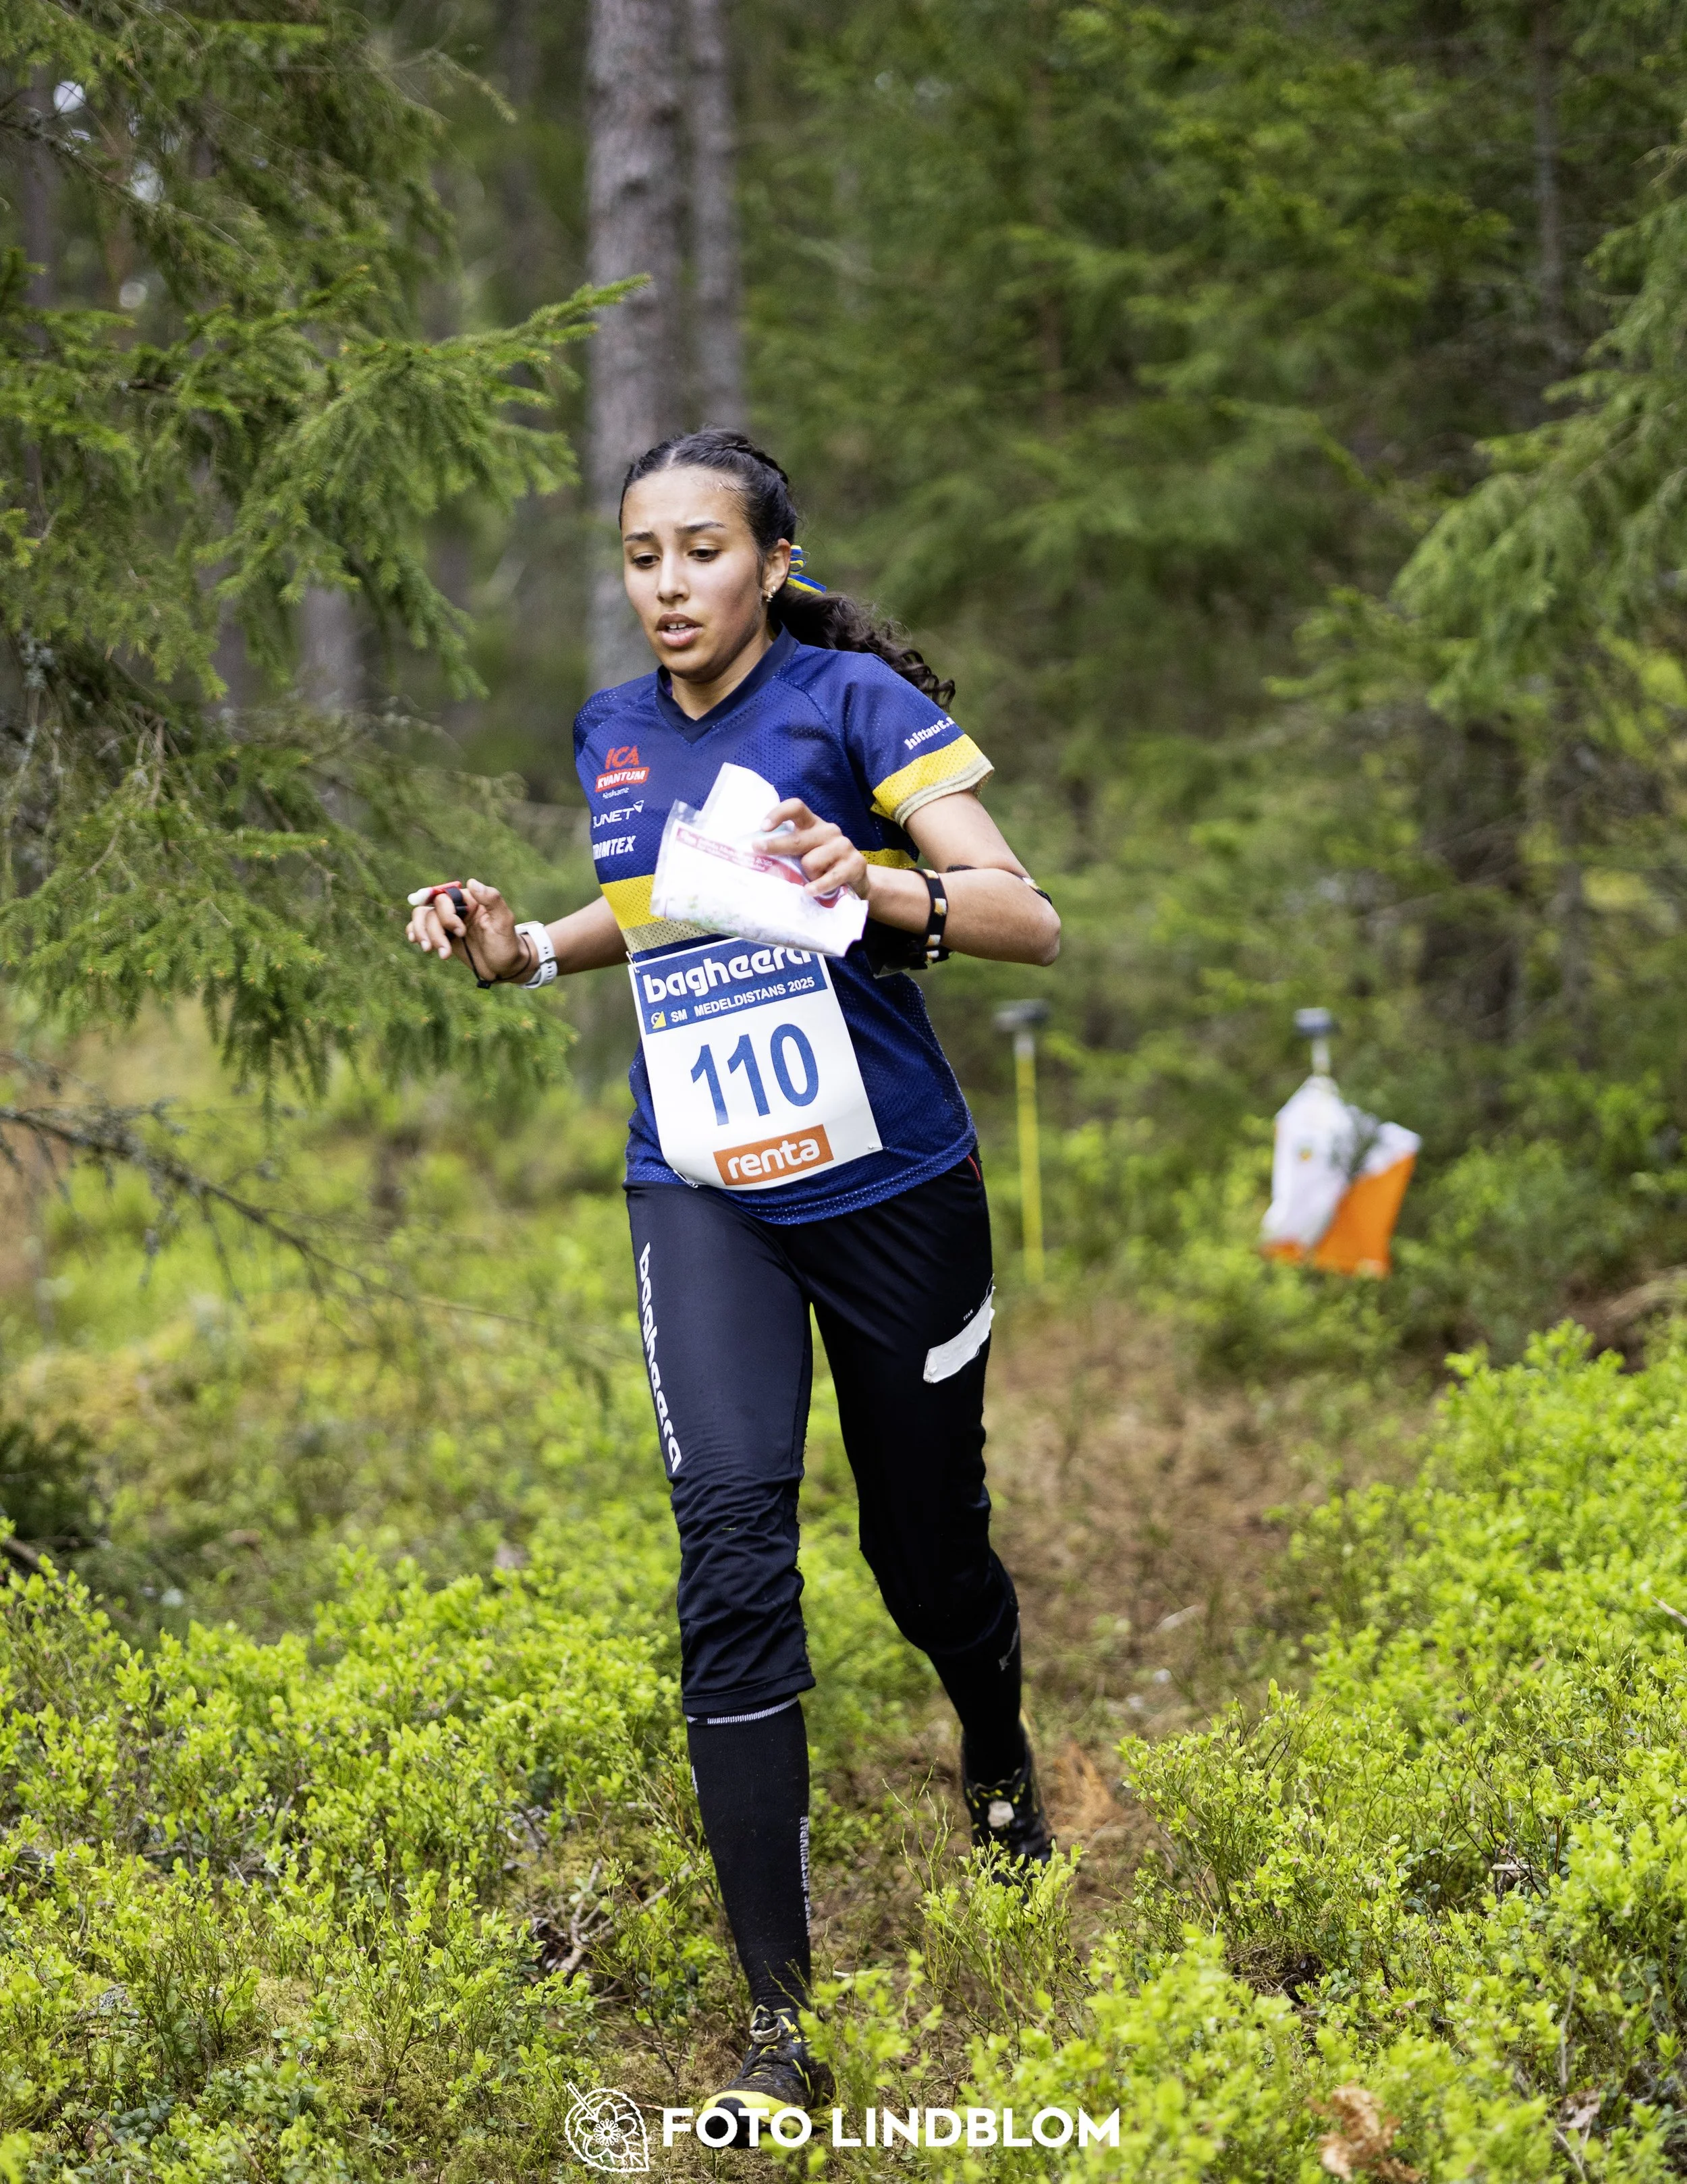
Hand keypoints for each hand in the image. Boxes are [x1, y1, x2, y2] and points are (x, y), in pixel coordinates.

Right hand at [403, 878, 527, 979]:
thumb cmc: (507, 944)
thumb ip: (491, 900)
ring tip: (432, 952)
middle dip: (433, 932)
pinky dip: (415, 933)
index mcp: (471, 900)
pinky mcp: (443, 935)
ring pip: (423, 919)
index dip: (446, 915)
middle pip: (431, 910)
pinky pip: (421, 928)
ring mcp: (448, 922)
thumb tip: (472, 882)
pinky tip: (419, 943)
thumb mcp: (504, 922)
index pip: (445, 898)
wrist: (505, 967)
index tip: (460, 933)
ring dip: (423, 935)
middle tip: (446, 953)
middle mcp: (457, 909)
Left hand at [754, 798, 867, 899]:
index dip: (778, 814)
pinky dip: (818, 886)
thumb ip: (790, 849)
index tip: (763, 826)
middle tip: (757, 848)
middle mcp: (828, 831)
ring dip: (806, 876)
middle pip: (798, 838)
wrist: (857, 880)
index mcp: (813, 824)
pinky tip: (810, 891)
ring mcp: (843, 846)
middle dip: (776, 845)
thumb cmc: (823, 865)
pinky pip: (828, 877)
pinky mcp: (854, 863)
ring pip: (810, 862)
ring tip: (813, 880)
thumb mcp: (806, 852)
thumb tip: (756, 855)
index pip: (796, 808)